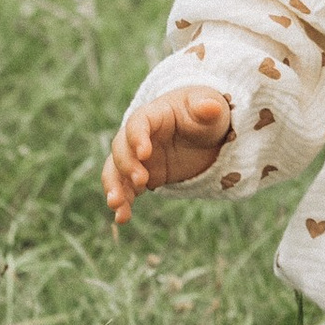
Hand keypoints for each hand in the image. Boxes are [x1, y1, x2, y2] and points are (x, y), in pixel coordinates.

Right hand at [102, 86, 233, 218]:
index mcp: (153, 115)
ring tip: (116, 204)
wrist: (205, 133)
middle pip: (121, 148)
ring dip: (113, 186)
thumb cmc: (205, 114)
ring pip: (115, 171)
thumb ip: (207, 106)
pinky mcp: (142, 177)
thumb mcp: (211, 106)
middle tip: (142, 181)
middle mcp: (139, 137)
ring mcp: (138, 159)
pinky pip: (126, 190)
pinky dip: (123, 203)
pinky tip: (122, 218)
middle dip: (127, 165)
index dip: (137, 137)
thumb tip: (210, 107)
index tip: (145, 153)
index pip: (138, 123)